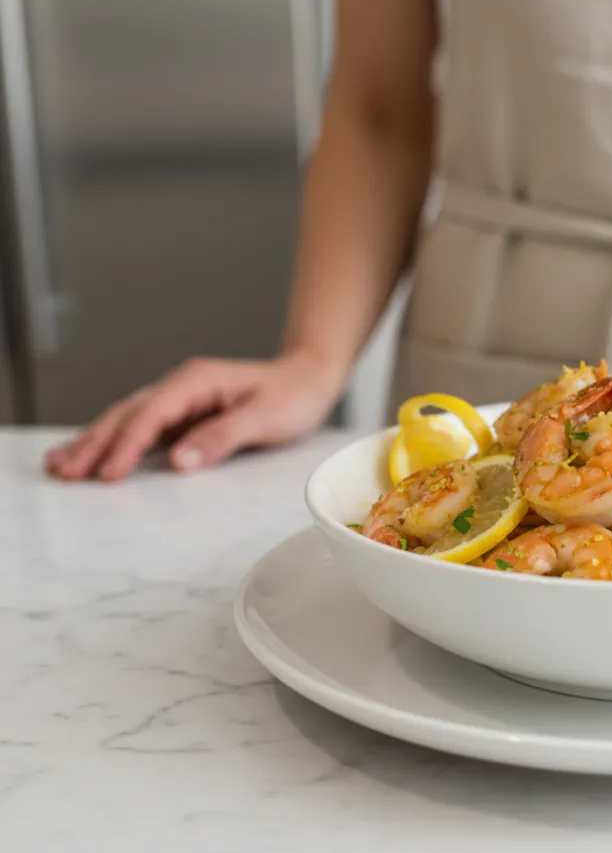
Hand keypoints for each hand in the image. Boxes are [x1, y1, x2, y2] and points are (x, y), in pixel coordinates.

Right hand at [44, 350, 343, 480]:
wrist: (310, 378)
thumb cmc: (293, 394)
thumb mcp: (265, 417)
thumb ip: (222, 437)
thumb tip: (179, 460)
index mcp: (196, 382)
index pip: (151, 415)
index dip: (127, 445)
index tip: (108, 474)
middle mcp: (181, 386)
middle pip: (127, 415)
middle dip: (94, 444)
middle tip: (64, 473)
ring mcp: (180, 400)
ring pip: (127, 421)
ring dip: (95, 443)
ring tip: (60, 465)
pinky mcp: (184, 415)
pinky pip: (141, 429)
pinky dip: (115, 442)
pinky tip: (93, 455)